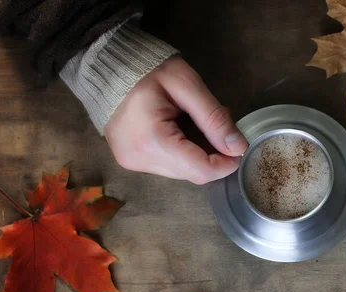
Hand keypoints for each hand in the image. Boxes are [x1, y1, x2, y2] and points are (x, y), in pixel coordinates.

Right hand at [104, 56, 247, 184]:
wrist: (107, 64)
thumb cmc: (148, 69)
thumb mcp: (188, 86)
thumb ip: (214, 119)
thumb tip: (238, 147)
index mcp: (152, 141)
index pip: (200, 170)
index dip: (226, 164)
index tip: (238, 146)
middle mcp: (139, 160)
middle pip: (192, 173)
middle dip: (213, 154)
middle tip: (217, 125)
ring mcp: (131, 162)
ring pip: (181, 171)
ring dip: (198, 153)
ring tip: (196, 122)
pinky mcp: (130, 160)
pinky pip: (167, 165)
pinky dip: (182, 152)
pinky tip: (181, 129)